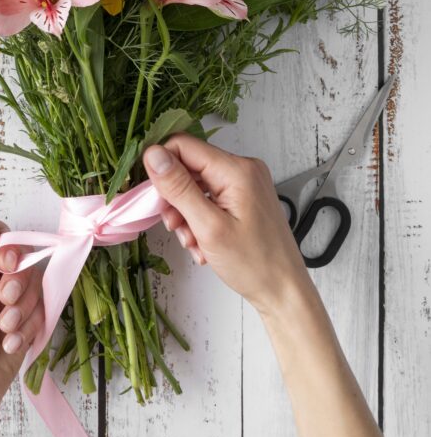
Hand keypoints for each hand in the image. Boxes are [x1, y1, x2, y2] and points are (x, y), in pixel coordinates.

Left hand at [0, 205, 43, 422]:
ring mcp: (11, 305)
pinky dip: (27, 330)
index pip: (2, 240)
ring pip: (36, 288)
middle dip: (18, 283)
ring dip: (22, 310)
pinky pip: (42, 314)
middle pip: (25, 261)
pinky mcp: (27, 327)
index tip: (4, 265)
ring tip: (4, 331)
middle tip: (4, 302)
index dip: (9, 249)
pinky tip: (9, 346)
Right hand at [143, 135, 310, 315]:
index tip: (154, 199)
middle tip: (175, 228)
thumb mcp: (208, 227)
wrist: (284, 291)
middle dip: (175, 197)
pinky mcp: (244, 197)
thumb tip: (153, 154)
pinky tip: (203, 243)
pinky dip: (199, 218)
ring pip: (196, 184)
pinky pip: (209, 197)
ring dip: (186, 213)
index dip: (161, 167)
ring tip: (193, 242)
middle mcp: (243, 169)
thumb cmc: (254, 264)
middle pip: (189, 166)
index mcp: (237, 169)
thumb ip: (179, 188)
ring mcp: (245, 183)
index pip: (183, 145)